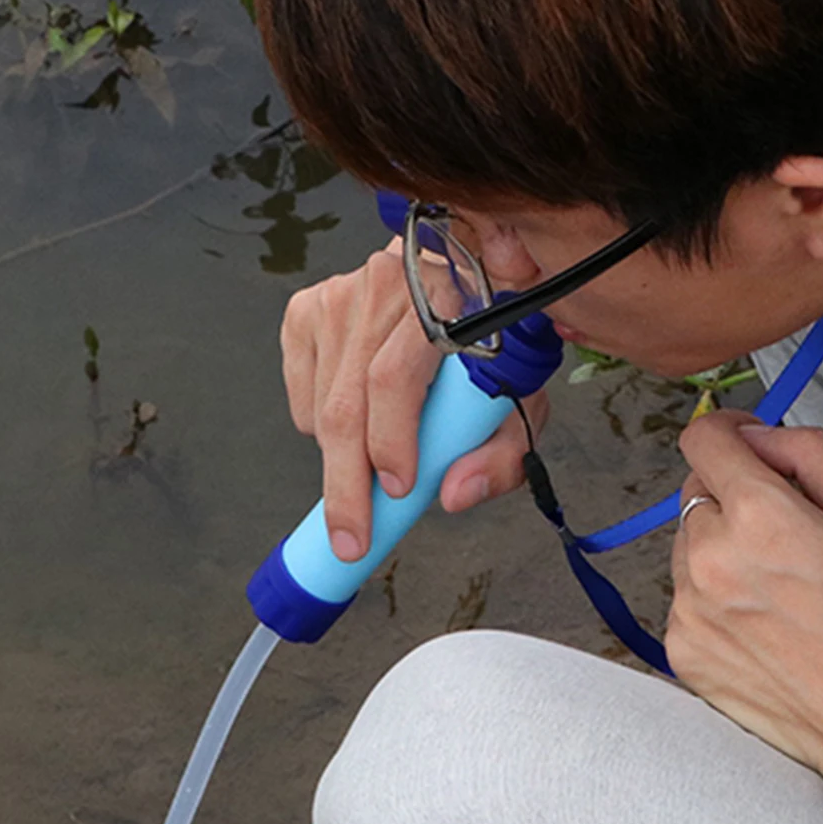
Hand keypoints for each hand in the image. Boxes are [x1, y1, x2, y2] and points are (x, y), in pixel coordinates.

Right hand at [280, 241, 547, 562]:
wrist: (459, 285)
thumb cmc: (489, 344)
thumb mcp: (519, 395)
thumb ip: (502, 454)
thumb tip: (454, 495)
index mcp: (444, 299)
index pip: (394, 377)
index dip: (390, 439)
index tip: (398, 489)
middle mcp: (383, 287)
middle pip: (347, 403)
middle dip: (348, 483)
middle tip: (353, 538)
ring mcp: (338, 296)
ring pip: (321, 407)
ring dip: (342, 459)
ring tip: (376, 468)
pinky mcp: (306, 310)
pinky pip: (302, 396)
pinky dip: (321, 428)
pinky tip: (359, 420)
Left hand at [666, 410, 822, 786]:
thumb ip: (809, 454)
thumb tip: (756, 435)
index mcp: (759, 517)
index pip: (702, 439)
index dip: (728, 432)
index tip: (746, 444)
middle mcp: (710, 558)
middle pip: (697, 492)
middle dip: (735, 499)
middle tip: (788, 536)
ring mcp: (689, 607)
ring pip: (689, 545)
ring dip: (722, 551)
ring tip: (782, 591)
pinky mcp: (682, 649)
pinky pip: (687, 599)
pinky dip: (716, 601)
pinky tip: (765, 626)